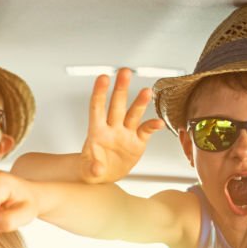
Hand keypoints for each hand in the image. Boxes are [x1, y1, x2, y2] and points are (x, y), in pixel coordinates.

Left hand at [80, 68, 164, 182]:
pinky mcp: (137, 142)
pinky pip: (146, 131)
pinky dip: (152, 126)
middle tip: (125, 71)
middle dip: (121, 88)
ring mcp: (125, 133)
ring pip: (133, 114)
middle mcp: (112, 128)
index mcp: (97, 131)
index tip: (103, 77)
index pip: (97, 108)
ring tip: (146, 91)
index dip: (100, 93)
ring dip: (140, 103)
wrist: (104, 176)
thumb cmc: (91, 169)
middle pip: (116, 105)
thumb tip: (97, 169)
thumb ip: (92, 169)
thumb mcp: (87, 172)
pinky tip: (159, 123)